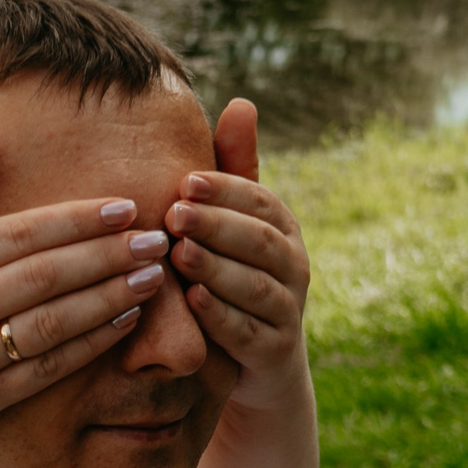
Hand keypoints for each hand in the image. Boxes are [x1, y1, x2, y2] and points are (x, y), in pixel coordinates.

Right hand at [0, 127, 169, 450]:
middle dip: (107, 255)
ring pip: (52, 324)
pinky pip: (45, 370)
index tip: (124, 206)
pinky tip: (123, 322)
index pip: (18, 234)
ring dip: (110, 299)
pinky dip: (89, 345)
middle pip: (45, 276)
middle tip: (158, 237)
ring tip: (153, 276)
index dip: (76, 220)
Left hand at [162, 97, 311, 412]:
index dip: (226, 190)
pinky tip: (192, 303)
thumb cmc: (232, 280)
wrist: (254, 366)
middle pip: (259, 241)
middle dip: (217, 225)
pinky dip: (220, 317)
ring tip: (179, 254)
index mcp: (282, 230)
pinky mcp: (274, 353)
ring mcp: (287, 311)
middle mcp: (293, 266)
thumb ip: (233, 172)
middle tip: (175, 214)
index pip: (260, 201)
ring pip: (255, 285)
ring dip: (216, 268)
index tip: (185, 181)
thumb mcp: (233, 227)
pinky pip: (248, 332)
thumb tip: (241, 102)